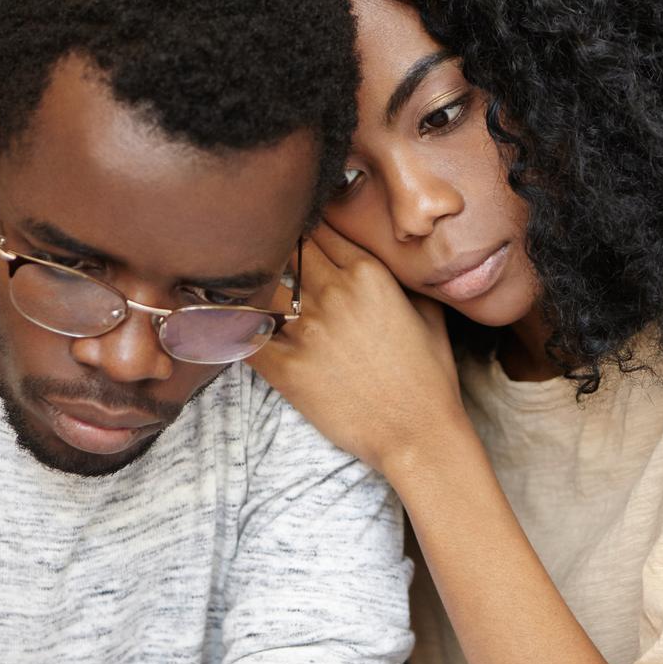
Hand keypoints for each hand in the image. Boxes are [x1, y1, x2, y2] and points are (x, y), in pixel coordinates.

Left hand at [248, 224, 467, 478]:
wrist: (418, 435)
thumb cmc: (429, 379)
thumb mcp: (430, 314)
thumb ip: (403, 278)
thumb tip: (391, 260)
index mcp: (369, 274)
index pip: (321, 229)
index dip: (306, 228)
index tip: (298, 232)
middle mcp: (334, 293)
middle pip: (287, 250)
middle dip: (278, 251)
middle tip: (266, 256)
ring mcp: (307, 331)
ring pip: (261, 285)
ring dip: (255, 286)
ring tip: (249, 289)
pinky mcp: (287, 368)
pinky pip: (245, 335)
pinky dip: (235, 327)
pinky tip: (232, 325)